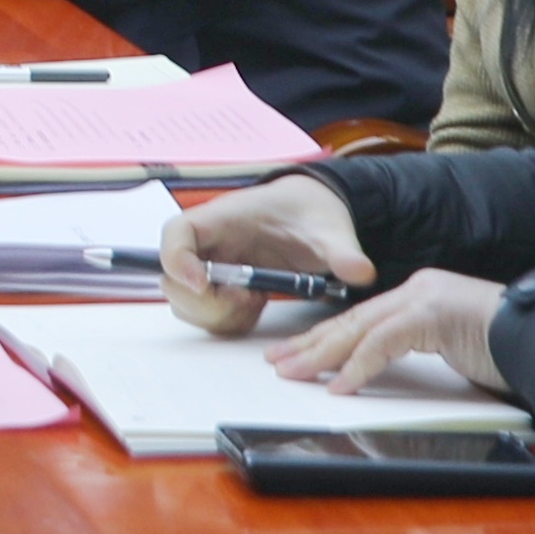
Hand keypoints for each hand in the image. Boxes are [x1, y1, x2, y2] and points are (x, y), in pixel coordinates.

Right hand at [158, 175, 370, 335]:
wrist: (312, 215)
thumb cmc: (310, 213)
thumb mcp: (330, 230)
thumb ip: (342, 251)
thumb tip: (361, 271)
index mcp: (223, 217)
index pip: (176, 234)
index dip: (176, 261)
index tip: (202, 284)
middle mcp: (207, 243)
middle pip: (174, 278)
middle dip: (204, 301)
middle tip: (245, 301)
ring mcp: (210, 265)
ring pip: (186, 301)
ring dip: (216, 314)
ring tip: (253, 304)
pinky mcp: (219, 286)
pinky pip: (205, 312)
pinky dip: (226, 320)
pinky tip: (254, 307)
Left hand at [267, 264, 513, 401]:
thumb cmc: (506, 352)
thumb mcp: (450, 350)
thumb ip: (415, 351)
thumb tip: (376, 372)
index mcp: (420, 296)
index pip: (362, 318)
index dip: (327, 338)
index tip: (298, 355)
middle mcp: (417, 290)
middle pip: (352, 320)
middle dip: (311, 343)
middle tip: (278, 362)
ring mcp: (425, 298)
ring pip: (359, 329)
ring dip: (322, 355)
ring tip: (293, 372)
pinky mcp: (432, 315)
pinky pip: (383, 343)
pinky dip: (359, 367)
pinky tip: (340, 387)